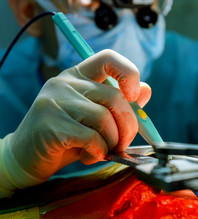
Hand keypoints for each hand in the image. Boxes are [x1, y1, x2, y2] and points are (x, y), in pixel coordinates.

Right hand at [0, 50, 150, 196]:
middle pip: (115, 98)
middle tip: (123, 143)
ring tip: (101, 151)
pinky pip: (91, 138)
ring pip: (104, 119)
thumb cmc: (68, 136)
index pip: (108, 58)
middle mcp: (65, 81)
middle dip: (128, 127)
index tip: (133, 96)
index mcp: (79, 75)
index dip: (129, 74)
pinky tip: (88, 155)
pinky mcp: (50, 123)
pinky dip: (98, 152)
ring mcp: (55, 100)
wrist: (27, 156)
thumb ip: (119, 104)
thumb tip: (146, 90)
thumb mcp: (95, 117)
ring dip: (111, 142)